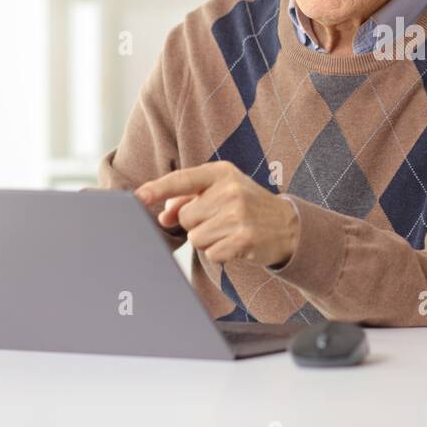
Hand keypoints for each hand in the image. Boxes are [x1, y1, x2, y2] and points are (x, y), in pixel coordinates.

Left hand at [134, 163, 299, 268]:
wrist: (289, 225)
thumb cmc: (248, 206)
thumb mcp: (222, 191)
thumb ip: (189, 198)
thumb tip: (163, 215)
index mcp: (222, 173)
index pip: (182, 180)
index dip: (157, 189)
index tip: (137, 197)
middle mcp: (230, 190)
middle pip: (186, 216)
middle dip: (197, 223)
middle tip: (221, 220)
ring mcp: (238, 215)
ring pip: (196, 237)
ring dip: (208, 240)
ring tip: (230, 232)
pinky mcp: (243, 239)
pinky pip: (211, 253)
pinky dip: (220, 253)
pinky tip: (236, 244)